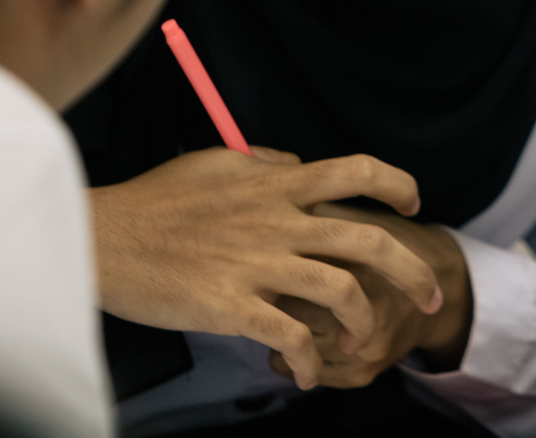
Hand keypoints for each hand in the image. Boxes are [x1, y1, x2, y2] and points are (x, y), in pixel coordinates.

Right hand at [90, 146, 443, 388]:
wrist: (104, 238)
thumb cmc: (154, 201)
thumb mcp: (215, 162)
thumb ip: (262, 164)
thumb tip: (293, 165)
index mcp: (275, 185)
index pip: (357, 172)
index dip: (397, 185)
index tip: (412, 204)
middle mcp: (277, 221)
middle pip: (370, 240)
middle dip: (414, 272)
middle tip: (431, 296)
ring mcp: (257, 264)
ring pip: (343, 292)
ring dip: (364, 322)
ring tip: (361, 343)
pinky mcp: (232, 306)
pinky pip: (291, 338)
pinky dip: (311, 362)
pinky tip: (310, 374)